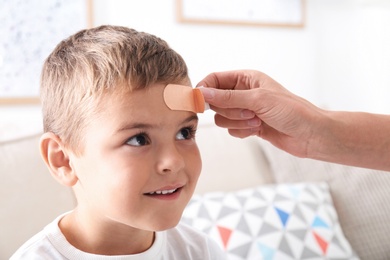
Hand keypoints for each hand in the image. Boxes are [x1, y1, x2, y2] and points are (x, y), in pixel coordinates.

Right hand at [197, 70, 323, 157]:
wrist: (311, 135)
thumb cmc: (292, 111)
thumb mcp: (258, 99)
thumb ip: (228, 97)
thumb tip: (202, 93)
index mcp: (246, 78)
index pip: (215, 79)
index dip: (205, 89)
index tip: (199, 102)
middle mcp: (244, 93)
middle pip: (216, 101)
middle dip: (230, 110)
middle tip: (249, 112)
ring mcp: (245, 110)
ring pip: (222, 118)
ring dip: (238, 122)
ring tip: (257, 121)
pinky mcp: (248, 126)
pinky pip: (231, 130)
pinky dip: (243, 132)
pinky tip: (259, 130)